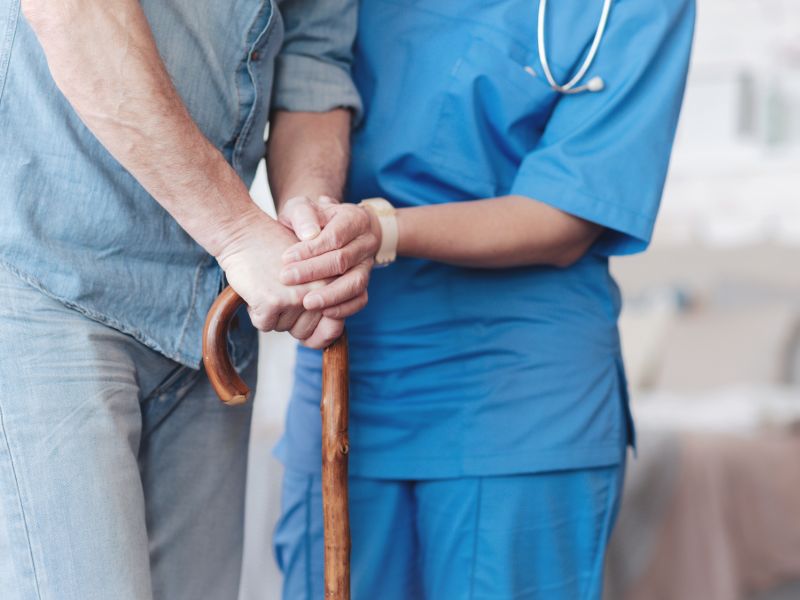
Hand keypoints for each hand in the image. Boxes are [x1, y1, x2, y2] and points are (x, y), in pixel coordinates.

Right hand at [215, 208, 343, 348]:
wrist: (246, 233)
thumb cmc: (277, 255)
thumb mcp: (310, 274)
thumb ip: (323, 302)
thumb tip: (325, 338)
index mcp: (334, 283)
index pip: (333, 328)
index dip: (315, 333)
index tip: (300, 324)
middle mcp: (321, 291)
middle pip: (304, 332)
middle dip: (288, 321)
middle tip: (278, 294)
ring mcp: (298, 297)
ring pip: (283, 329)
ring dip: (271, 316)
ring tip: (268, 287)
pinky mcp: (274, 301)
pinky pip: (265, 325)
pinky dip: (256, 314)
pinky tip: (255, 291)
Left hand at [277, 196, 378, 317]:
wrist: (330, 228)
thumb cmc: (313, 219)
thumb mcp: (303, 206)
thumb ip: (303, 212)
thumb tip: (308, 234)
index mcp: (354, 218)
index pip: (335, 237)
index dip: (311, 250)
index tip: (285, 258)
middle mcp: (366, 242)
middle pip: (343, 260)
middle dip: (313, 272)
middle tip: (286, 279)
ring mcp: (367, 264)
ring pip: (356, 282)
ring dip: (331, 295)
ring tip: (307, 303)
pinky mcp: (364, 282)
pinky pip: (361, 299)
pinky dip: (345, 308)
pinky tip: (325, 312)